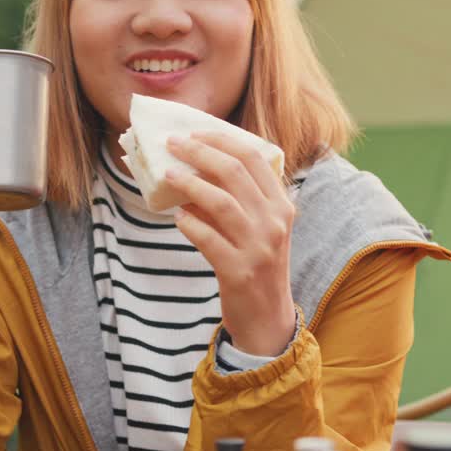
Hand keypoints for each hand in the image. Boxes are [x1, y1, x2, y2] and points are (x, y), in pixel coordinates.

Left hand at [165, 131, 295, 356]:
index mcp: (282, 205)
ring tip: (169, 175)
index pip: (254, 157)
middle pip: (235, 172)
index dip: (222, 140)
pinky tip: (178, 218)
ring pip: (220, 202)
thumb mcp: (261, 228)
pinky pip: (207, 239)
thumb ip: (240, 199)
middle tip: (174, 144)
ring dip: (190, 183)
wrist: (268, 318)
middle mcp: (274, 222)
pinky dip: (190, 224)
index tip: (195, 133)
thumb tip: (197, 166)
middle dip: (200, 152)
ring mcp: (258, 247)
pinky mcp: (238, 271)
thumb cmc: (258, 265)